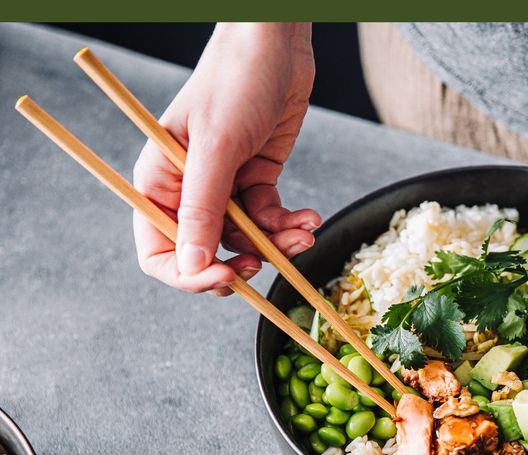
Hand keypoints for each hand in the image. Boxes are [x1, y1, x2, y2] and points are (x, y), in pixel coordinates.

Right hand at [132, 23, 318, 295]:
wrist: (274, 46)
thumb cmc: (234, 82)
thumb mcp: (217, 149)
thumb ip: (203, 210)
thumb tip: (191, 265)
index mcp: (161, 183)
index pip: (160, 251)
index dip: (188, 274)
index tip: (224, 277)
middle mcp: (189, 191)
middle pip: (206, 253)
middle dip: (240, 262)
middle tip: (266, 262)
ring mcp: (225, 188)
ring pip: (245, 241)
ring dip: (276, 244)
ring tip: (303, 232)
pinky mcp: (257, 180)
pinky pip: (269, 220)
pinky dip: (290, 225)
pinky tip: (309, 217)